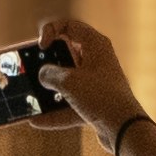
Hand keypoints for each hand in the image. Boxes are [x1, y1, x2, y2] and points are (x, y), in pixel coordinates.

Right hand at [36, 15, 136, 135]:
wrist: (124, 129)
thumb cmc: (101, 97)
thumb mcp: (69, 82)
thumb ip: (49, 74)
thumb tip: (42, 75)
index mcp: (96, 45)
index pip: (69, 26)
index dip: (51, 31)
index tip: (41, 47)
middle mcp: (97, 61)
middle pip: (66, 55)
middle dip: (47, 63)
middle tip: (31, 69)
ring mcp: (96, 84)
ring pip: (68, 82)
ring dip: (49, 90)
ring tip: (30, 97)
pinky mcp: (95, 104)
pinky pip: (70, 105)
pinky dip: (55, 113)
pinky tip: (36, 121)